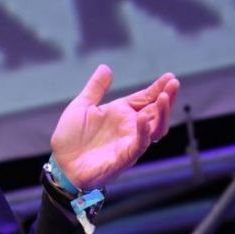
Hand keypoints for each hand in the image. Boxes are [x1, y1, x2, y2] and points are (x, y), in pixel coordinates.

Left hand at [51, 65, 179, 189]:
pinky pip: (139, 144)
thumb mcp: (81, 107)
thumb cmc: (71, 139)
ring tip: (164, 97)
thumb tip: (106, 68)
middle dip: (167, 98)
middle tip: (174, 83)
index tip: (170, 76)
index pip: (145, 98)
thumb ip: (95, 89)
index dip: (158, 88)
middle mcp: (129, 127)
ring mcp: (128, 142)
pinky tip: (143, 119)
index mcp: (120, 113)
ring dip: (162, 113)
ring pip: (155, 128)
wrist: (60, 165)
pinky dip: (143, 132)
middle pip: (156, 111)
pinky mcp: (124, 157)